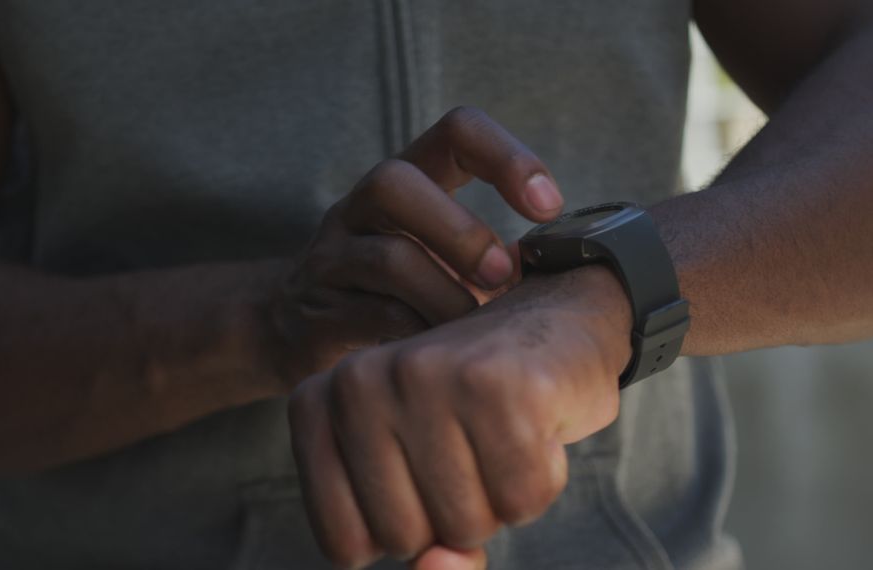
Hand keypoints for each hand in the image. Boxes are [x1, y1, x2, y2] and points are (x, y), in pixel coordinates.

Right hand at [273, 107, 564, 376]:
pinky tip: (440, 356)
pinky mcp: (316, 310)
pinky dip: (417, 335)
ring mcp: (331, 256)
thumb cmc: (397, 294)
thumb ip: (494, 259)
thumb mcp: (442, 261)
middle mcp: (361, 208)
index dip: (507, 157)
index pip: (456, 131)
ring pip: (388, 256)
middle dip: (461, 230)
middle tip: (503, 276)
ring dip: (446, 296)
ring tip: (474, 329)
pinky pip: (371, 315)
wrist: (297, 333)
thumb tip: (575, 276)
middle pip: (395, 182)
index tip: (548, 206)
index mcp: (407, 182)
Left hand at [287, 265, 633, 568]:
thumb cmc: (476, 413)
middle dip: (453, 516)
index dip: (403, 529)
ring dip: (501, 498)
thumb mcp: (420, 481)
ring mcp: (427, 377)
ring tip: (500, 432)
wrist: (555, 322)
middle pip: (404, 537)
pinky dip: (542, 478)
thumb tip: (438, 565)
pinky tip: (535, 423)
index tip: (422, 471)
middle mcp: (359, 381)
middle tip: (470, 447)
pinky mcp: (499, 384)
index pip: (343, 543)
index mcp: (318, 404)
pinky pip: (522, 498)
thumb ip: (420, 551)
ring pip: (466, 524)